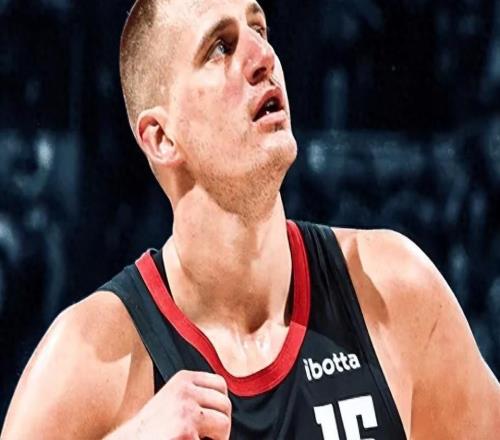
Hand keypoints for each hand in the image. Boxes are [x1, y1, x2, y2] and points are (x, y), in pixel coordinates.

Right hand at [109, 370, 231, 439]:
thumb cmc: (154, 428)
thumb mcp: (174, 399)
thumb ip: (197, 394)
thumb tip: (227, 403)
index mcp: (183, 379)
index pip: (220, 385)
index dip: (219, 405)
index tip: (210, 419)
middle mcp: (185, 391)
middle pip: (225, 405)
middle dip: (221, 424)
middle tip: (206, 437)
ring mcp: (185, 411)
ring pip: (224, 424)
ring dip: (218, 438)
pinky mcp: (185, 432)